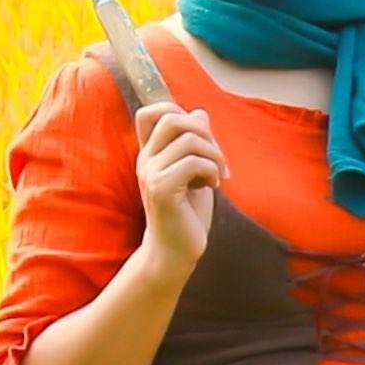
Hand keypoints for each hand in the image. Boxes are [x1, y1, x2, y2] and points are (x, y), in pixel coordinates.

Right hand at [128, 96, 229, 274]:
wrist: (174, 252)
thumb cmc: (185, 215)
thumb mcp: (194, 173)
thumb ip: (196, 144)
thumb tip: (201, 113)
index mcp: (150, 153)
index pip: (150, 112)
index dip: (177, 111)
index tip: (199, 137)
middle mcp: (146, 160)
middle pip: (172, 117)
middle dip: (204, 132)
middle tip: (216, 157)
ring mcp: (151, 173)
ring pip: (189, 139)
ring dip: (214, 154)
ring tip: (218, 175)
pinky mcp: (162, 189)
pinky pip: (193, 162)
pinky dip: (212, 170)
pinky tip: (213, 186)